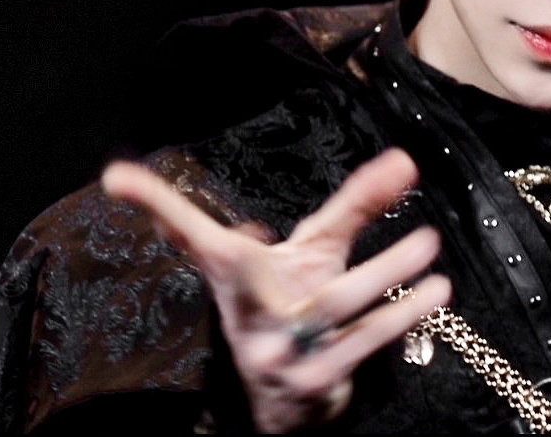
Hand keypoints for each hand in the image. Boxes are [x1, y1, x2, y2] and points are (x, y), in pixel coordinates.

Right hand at [101, 149, 450, 432]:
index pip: (187, 229)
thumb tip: (405, 160)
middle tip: (337, 211)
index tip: (117, 178)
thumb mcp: (316, 251)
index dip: (154, 201)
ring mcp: (278, 351)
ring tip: (429, 249)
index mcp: (235, 273)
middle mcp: (249, 310)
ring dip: (384, 276)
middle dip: (281, 232)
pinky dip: (397, 319)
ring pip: (331, 306)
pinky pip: (358, 344)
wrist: (286, 390)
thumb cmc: (295, 302)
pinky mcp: (312, 382)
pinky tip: (433, 297)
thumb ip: (356, 206)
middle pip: (261, 266)